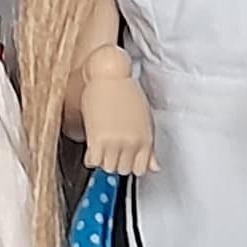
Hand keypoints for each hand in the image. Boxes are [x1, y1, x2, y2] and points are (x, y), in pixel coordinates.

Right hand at [79, 49, 157, 174]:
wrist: (109, 75)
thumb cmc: (126, 92)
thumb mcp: (145, 120)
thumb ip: (149, 148)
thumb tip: (154, 167)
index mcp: (145, 139)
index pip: (141, 169)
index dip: (131, 165)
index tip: (125, 160)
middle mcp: (131, 143)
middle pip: (123, 170)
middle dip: (117, 162)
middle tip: (111, 151)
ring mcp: (114, 142)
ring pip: (108, 168)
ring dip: (104, 160)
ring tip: (101, 148)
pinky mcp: (97, 139)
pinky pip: (93, 161)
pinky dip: (92, 158)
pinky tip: (92, 148)